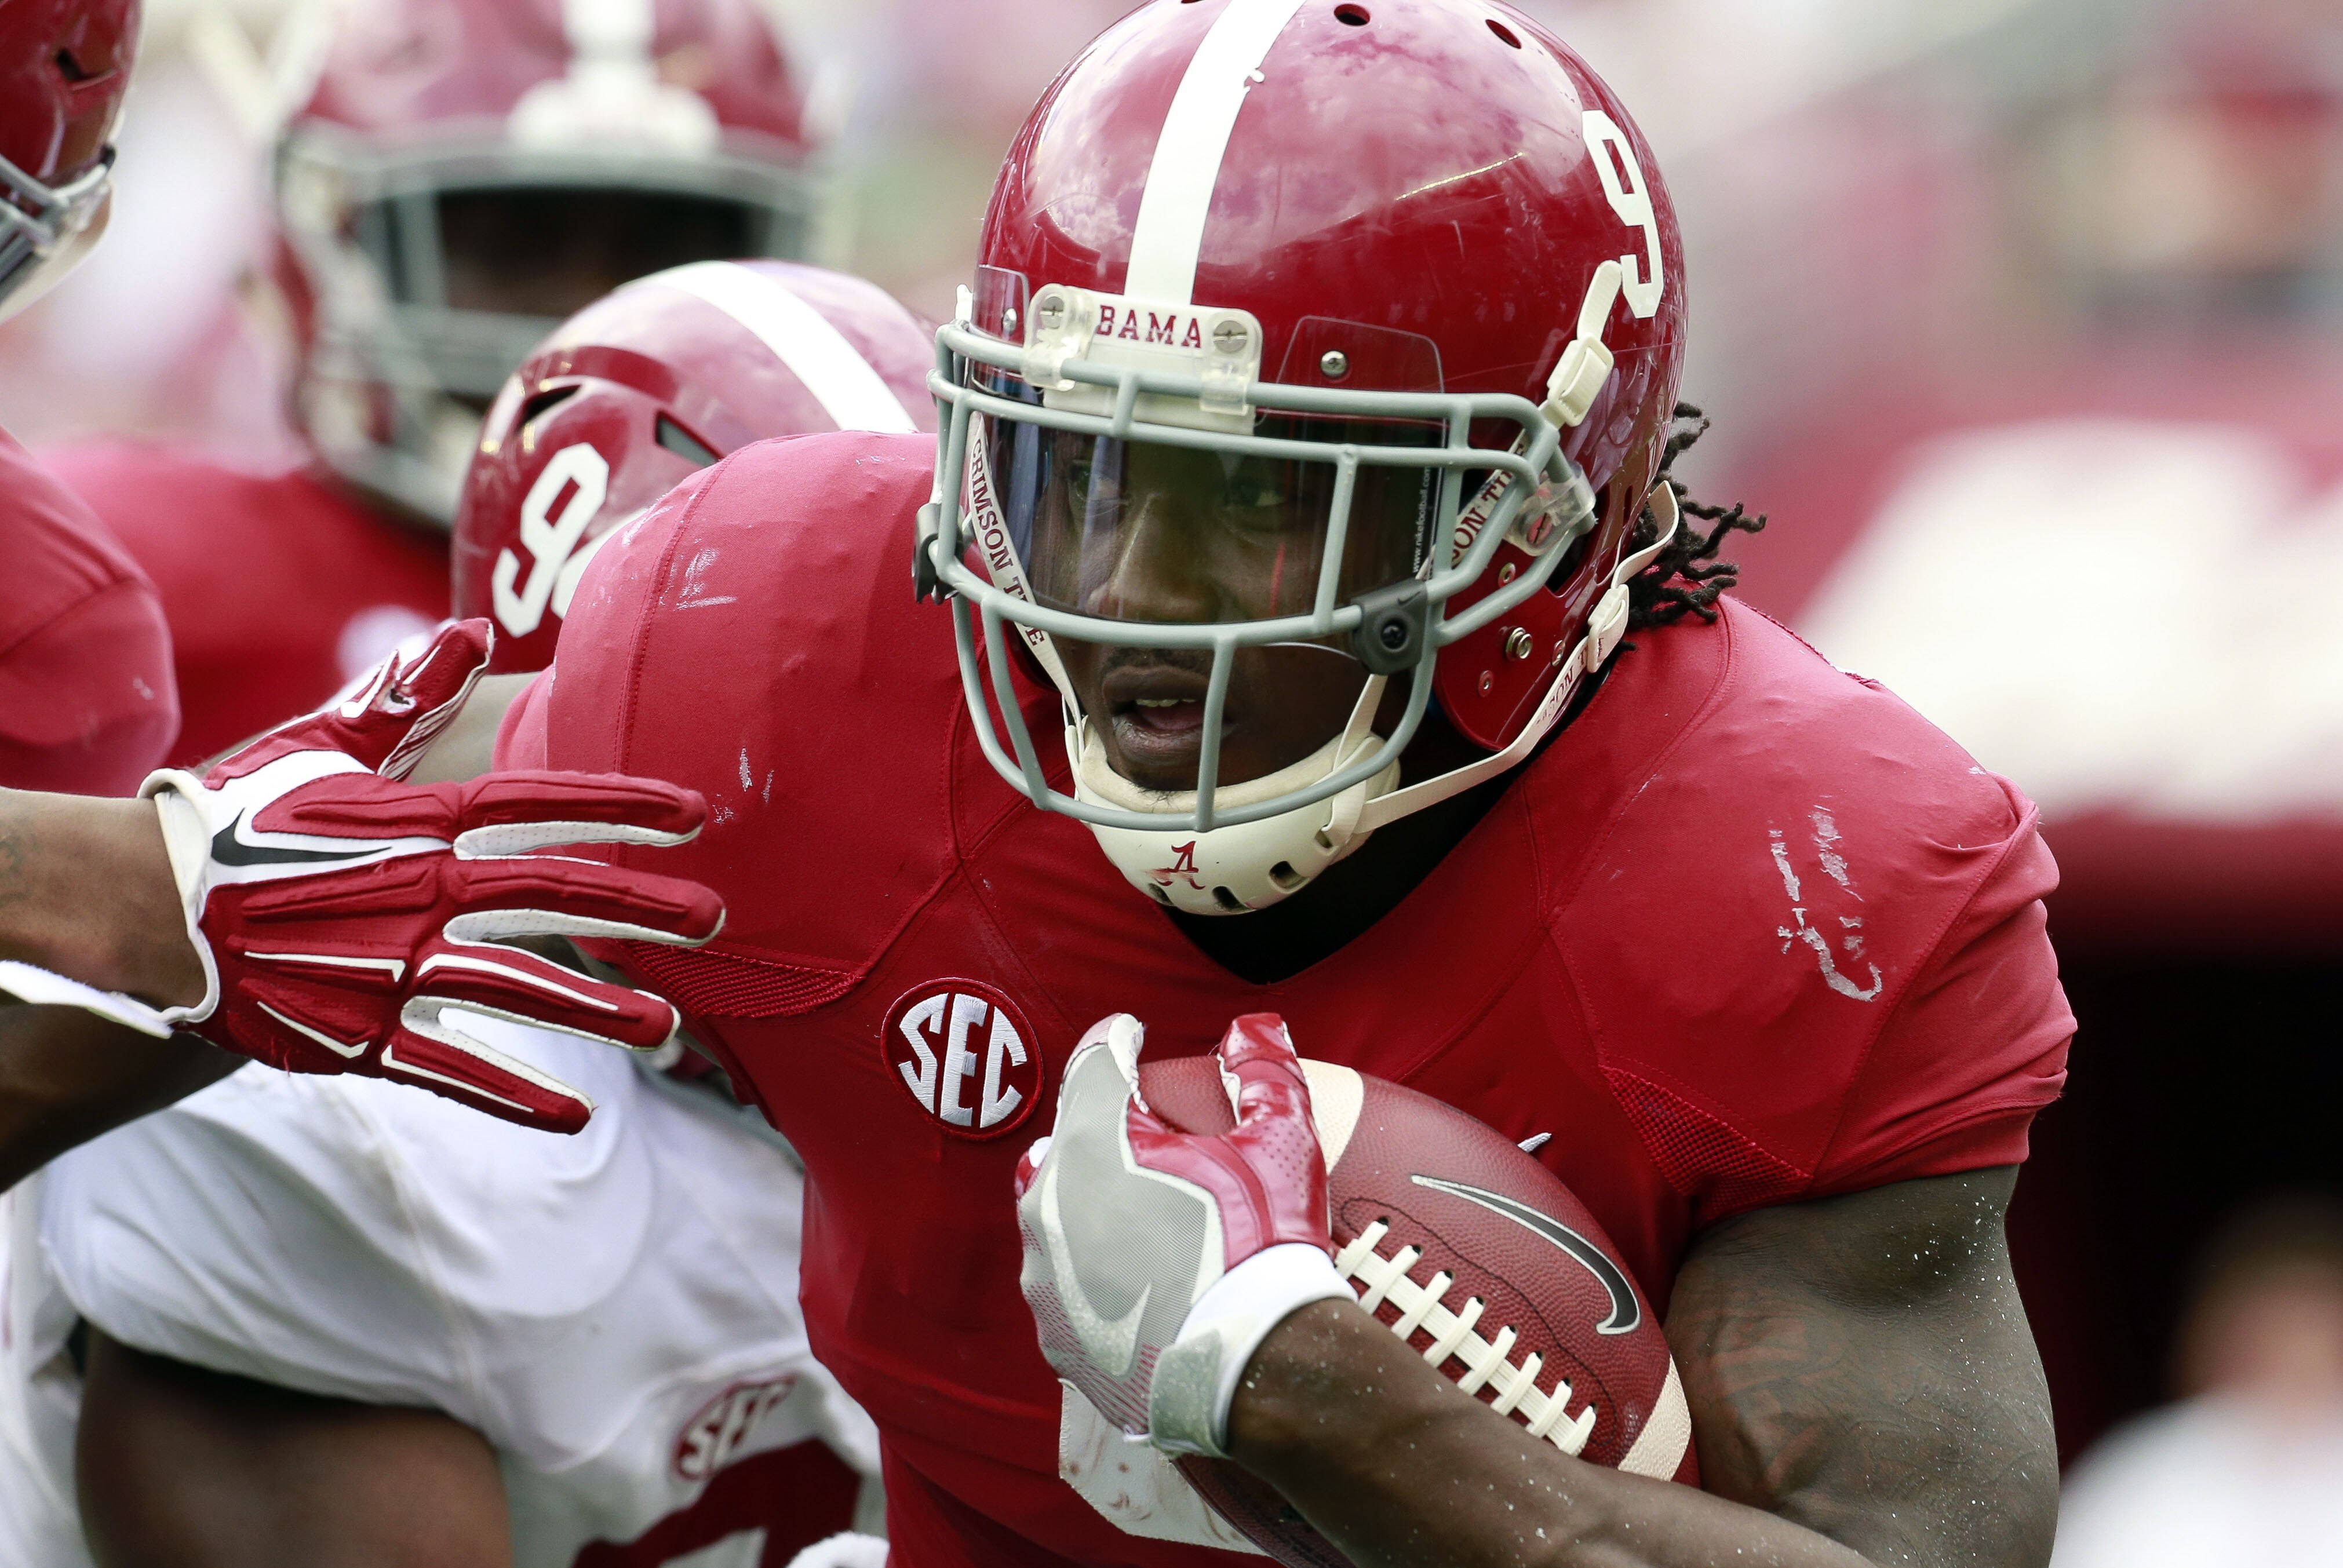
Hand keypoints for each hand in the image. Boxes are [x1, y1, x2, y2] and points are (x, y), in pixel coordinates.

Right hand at [133, 620, 724, 1133]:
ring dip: (595, 1012)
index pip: (540, 806)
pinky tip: (574, 1116)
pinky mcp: (360, 1034)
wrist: (144, 904)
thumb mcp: (321, 745)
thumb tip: (469, 635)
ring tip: (668, 1028)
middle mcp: (416, 896)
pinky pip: (450, 1070)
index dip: (621, 806)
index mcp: (416, 824)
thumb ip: (405, 697)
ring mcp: (390, 971)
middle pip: (552, 898)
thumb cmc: (239, 816)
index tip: (694, 813)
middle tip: (716, 919)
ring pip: (515, 990)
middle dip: (640, 908)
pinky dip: (512, 1096)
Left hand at [1013, 1011, 1349, 1456]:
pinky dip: (1093, 1274)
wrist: (1254, 1367)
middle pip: (1064, 1142)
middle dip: (1099, 1130)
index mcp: (1094, 1141)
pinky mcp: (1055, 1333)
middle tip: (1146, 1137)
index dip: (1116, 1041)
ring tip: (1143, 1214)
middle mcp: (1049, 1202)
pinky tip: (1138, 1280)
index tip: (1130, 1035)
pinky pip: (1064, 1286)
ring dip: (1089, 1204)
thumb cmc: (1265, 1245)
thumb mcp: (1282, 1141)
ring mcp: (1045, 1275)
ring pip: (1053, 1216)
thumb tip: (1254, 1027)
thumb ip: (1266, 1071)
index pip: (1094, 1064)